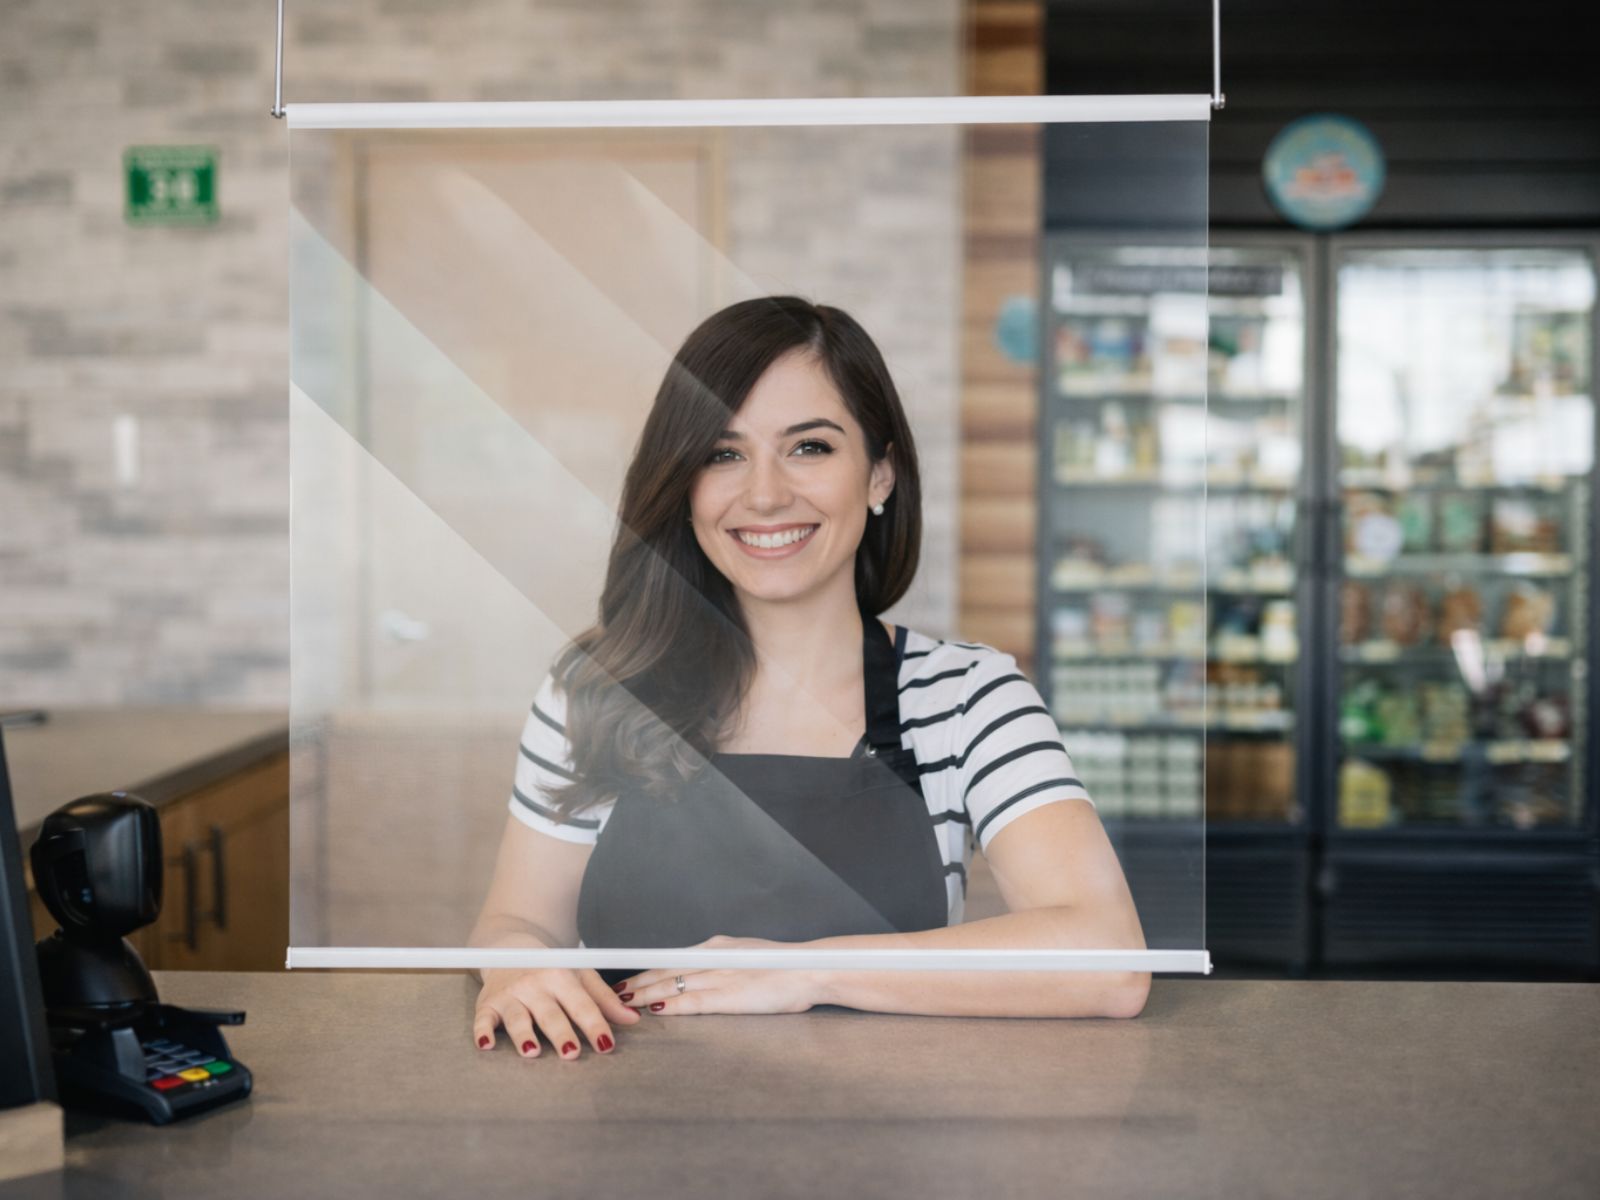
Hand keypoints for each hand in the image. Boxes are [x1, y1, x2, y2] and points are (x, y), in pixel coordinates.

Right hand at [473, 965, 641, 1059]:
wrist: (511, 948)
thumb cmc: (551, 970)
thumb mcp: (580, 977)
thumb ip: (604, 1000)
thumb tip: (633, 1020)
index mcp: (561, 977)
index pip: (581, 1005)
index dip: (594, 1026)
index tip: (606, 1046)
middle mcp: (534, 985)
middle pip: (549, 1013)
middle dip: (560, 1032)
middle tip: (571, 1052)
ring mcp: (510, 995)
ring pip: (517, 1017)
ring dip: (523, 1034)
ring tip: (532, 1051)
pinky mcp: (488, 1004)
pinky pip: (482, 1019)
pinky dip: (482, 1032)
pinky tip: (486, 1045)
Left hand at [614, 935, 826, 1015]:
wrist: (810, 970)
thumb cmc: (785, 968)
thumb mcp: (747, 956)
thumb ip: (723, 963)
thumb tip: (702, 974)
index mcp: (718, 948)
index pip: (673, 959)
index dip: (649, 969)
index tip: (629, 977)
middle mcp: (714, 958)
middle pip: (666, 970)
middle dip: (638, 981)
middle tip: (614, 990)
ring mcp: (720, 976)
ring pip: (673, 985)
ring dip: (646, 994)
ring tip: (624, 1001)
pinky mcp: (730, 996)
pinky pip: (694, 1001)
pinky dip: (673, 1006)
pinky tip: (656, 1010)